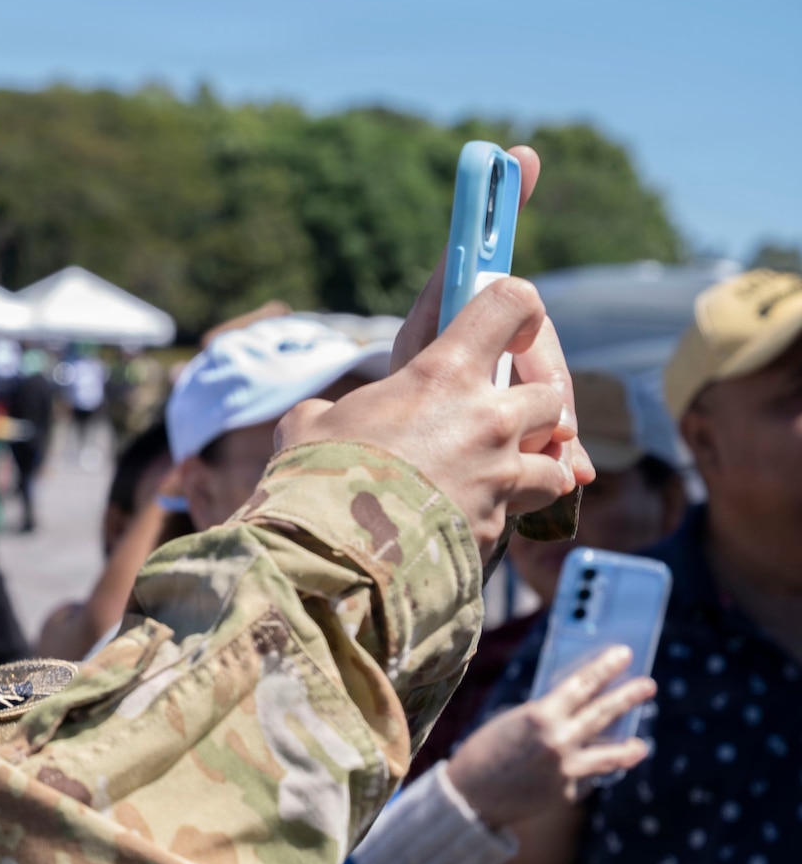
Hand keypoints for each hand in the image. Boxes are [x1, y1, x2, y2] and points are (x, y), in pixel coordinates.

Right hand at [278, 145, 592, 558]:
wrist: (334, 559)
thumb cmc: (316, 480)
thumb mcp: (309, 425)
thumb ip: (334, 411)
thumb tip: (322, 420)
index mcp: (443, 374)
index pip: (510, 304)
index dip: (516, 309)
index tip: (509, 327)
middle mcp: (486, 419)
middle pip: (549, 394)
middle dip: (532, 404)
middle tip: (500, 416)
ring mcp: (500, 476)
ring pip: (553, 461)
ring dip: (534, 464)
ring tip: (499, 474)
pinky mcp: (499, 526)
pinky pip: (521, 513)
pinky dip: (507, 513)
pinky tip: (473, 519)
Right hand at [448, 645, 654, 827]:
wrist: (468, 797)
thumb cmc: (486, 751)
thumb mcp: (514, 722)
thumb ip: (549, 715)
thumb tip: (584, 708)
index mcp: (540, 715)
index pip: (583, 683)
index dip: (606, 667)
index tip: (624, 654)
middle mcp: (559, 741)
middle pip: (604, 713)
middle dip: (628, 697)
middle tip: (648, 685)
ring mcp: (566, 770)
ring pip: (610, 755)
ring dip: (629, 748)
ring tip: (641, 745)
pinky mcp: (566, 793)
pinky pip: (585, 778)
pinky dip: (585, 773)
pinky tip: (584, 773)